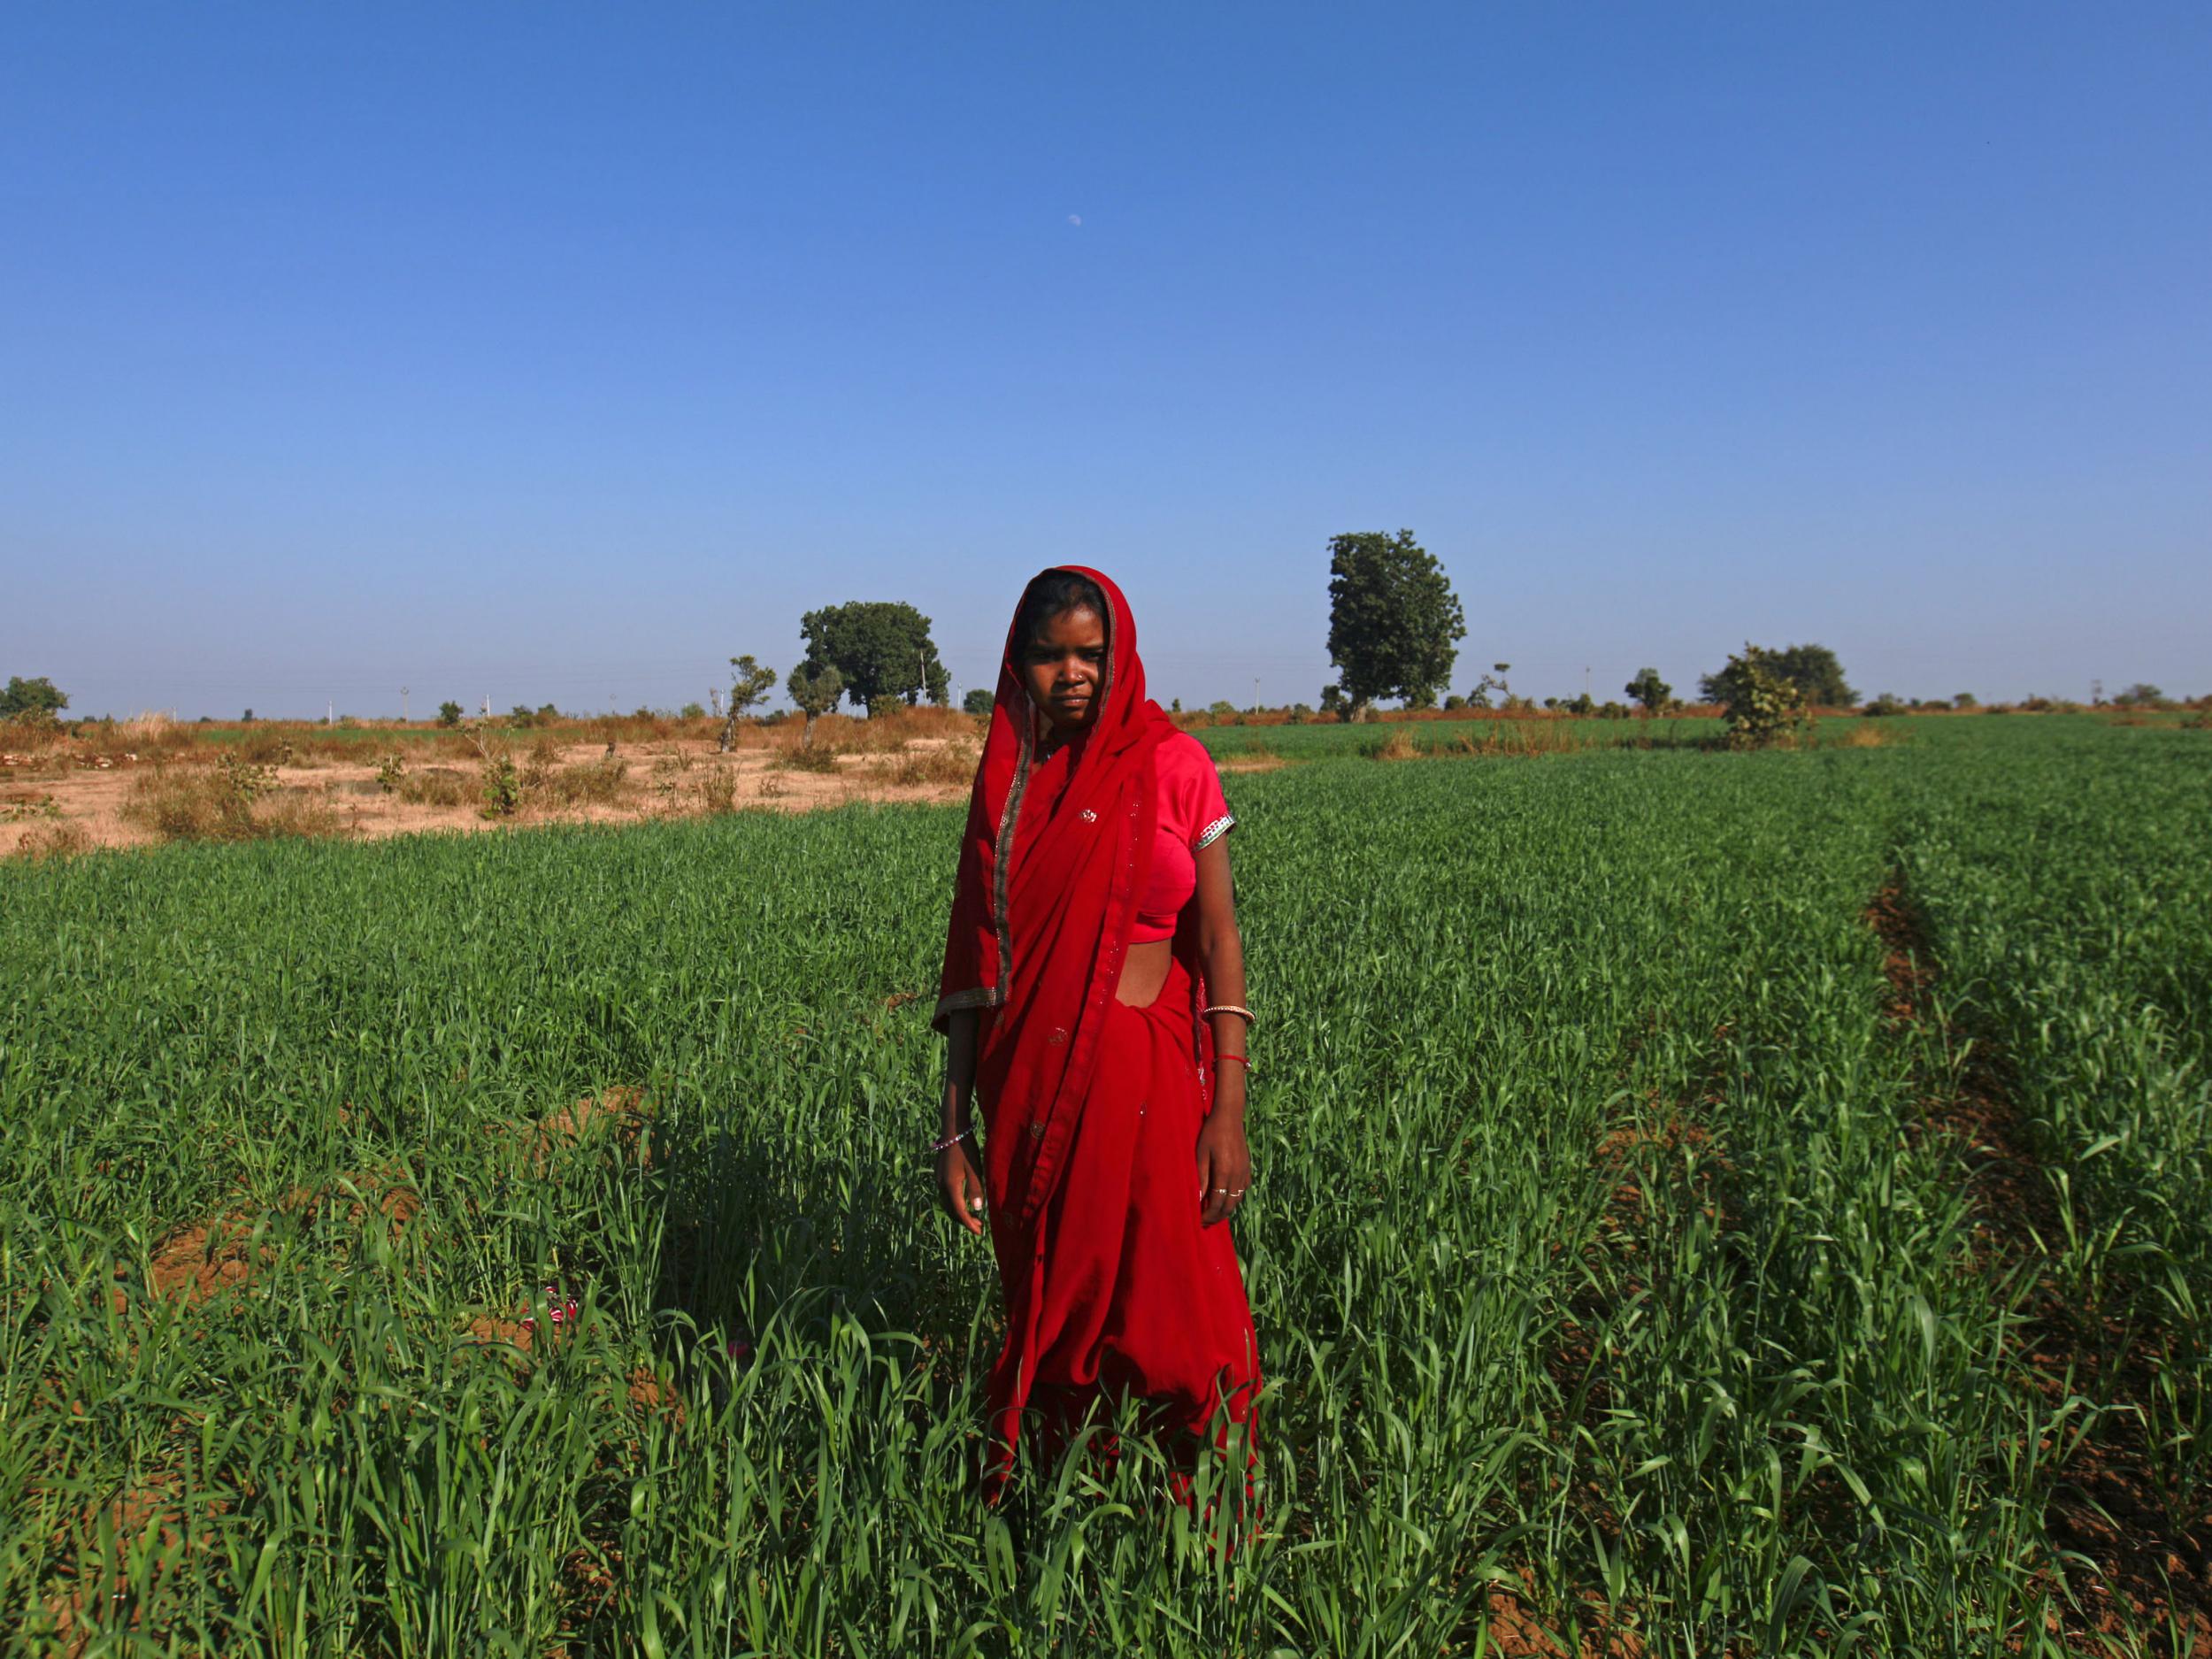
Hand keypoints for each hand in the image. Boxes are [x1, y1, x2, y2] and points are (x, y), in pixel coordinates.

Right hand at [937, 1137, 987, 1235]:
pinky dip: (955, 1203)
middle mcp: (941, 1185)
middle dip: (964, 1221)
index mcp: (950, 1185)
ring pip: (947, 1203)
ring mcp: (938, 1179)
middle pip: (951, 1210)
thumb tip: (976, 1209)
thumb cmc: (966, 1148)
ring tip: (973, 1216)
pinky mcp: (939, 1174)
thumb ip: (975, 1189)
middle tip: (979, 1226)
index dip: (969, 1224)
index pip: (960, 1211)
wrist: (952, 1129)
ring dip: (959, 1212)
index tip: (979, 1232)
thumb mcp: (975, 1169)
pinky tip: (964, 1200)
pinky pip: (946, 1195)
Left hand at [1194, 1110, 1250, 1227]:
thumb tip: (1198, 1198)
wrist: (1230, 1116)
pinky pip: (1243, 1190)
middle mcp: (1238, 1175)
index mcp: (1225, 1172)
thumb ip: (1201, 1177)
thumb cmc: (1211, 1133)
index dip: (1208, 1215)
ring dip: (1226, 1209)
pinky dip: (1234, 1198)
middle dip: (1217, 1217)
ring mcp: (1245, 1172)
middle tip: (1206, 1222)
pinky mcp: (1248, 1168)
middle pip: (1229, 1205)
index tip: (1199, 1220)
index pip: (1217, 1203)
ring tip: (1214, 1213)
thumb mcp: (1201, 1154)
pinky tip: (1226, 1197)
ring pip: (1237, 1199)